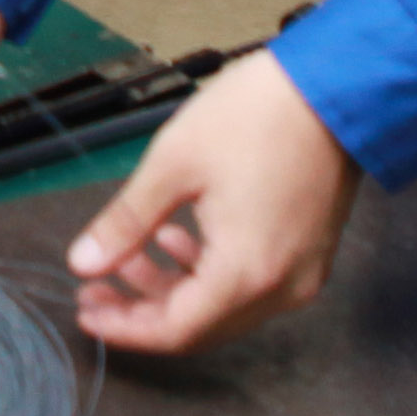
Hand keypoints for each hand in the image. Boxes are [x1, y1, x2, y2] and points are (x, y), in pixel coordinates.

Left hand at [62, 53, 363, 354]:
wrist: (334, 85)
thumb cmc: (254, 116)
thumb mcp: (174, 164)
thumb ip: (126, 223)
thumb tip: (82, 264)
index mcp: (246, 273)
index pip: (175, 331)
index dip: (124, 327)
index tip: (85, 309)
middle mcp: (280, 289)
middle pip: (200, 325)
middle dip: (142, 308)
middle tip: (95, 283)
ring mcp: (302, 274)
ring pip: (224, 306)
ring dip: (172, 287)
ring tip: (130, 252)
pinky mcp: (311, 254)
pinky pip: (251, 284)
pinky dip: (208, 271)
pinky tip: (178, 237)